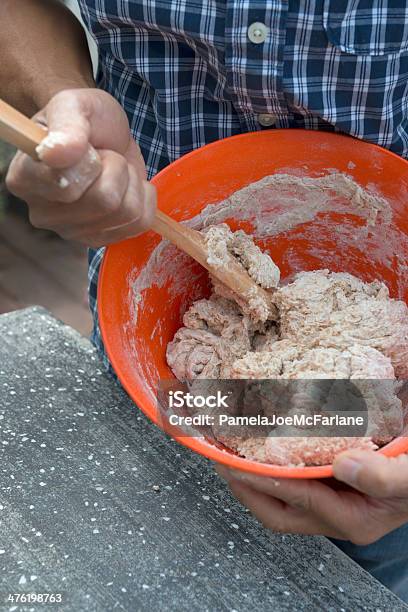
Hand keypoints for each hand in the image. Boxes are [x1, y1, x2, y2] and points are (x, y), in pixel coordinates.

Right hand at [6, 88, 155, 245]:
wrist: (104, 135)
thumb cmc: (85, 121)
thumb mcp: (75, 106)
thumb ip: (67, 125)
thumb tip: (56, 153)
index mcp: (24, 179)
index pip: (67, 185)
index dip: (90, 161)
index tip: (86, 146)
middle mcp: (42, 213)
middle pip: (104, 200)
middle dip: (115, 168)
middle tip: (102, 156)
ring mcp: (72, 231)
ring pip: (126, 212)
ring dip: (130, 181)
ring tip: (114, 169)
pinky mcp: (101, 239)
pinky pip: (140, 222)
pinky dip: (143, 198)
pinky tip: (126, 186)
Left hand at [216, 450, 407, 544]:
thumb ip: (384, 476)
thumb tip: (343, 466)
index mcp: (353, 519)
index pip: (299, 501)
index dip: (264, 482)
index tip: (236, 466)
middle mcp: (338, 515)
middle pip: (279, 512)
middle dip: (246, 490)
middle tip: (220, 463)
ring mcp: (333, 503)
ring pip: (282, 499)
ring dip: (254, 480)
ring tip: (231, 456)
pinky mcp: (332, 487)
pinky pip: (293, 483)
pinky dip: (274, 468)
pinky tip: (263, 449)